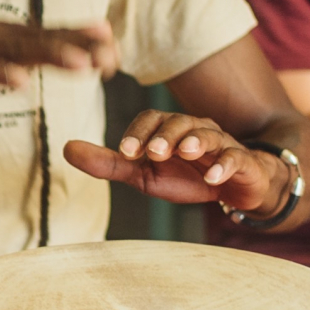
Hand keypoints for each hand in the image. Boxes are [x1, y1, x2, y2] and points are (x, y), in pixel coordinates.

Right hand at [0, 19, 119, 96]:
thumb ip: (15, 53)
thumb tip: (46, 58)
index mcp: (1, 35)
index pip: (49, 34)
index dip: (82, 38)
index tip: (115, 44)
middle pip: (42, 40)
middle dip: (79, 47)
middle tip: (112, 54)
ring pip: (17, 52)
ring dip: (51, 56)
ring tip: (82, 65)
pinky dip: (0, 74)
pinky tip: (21, 83)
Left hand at [64, 110, 283, 219]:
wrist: (234, 190)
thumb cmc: (186, 176)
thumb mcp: (144, 173)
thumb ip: (110, 162)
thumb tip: (66, 148)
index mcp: (169, 129)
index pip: (151, 119)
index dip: (138, 133)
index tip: (124, 151)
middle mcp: (195, 129)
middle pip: (179, 122)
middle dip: (164, 136)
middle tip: (152, 153)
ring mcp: (222, 144)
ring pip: (209, 135)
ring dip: (196, 142)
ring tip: (186, 152)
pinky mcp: (242, 163)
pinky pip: (236, 159)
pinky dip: (225, 166)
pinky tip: (213, 177)